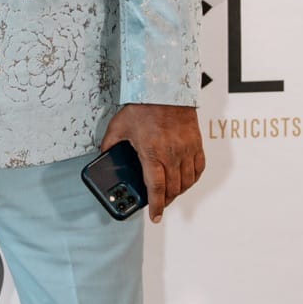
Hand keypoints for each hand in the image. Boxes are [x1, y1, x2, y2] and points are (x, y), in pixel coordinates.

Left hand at [101, 104, 204, 223]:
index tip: (155, 216)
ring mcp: (186, 149)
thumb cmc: (143, 105)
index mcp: (152, 152)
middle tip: (159, 204)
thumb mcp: (119, 125)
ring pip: (187, 181)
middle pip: (173, 188)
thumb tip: (103, 154)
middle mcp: (172, 154)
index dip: (156, 206)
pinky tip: (186, 180)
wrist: (165, 87)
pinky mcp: (196, 143)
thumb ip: (110, 143)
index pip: (156, 188)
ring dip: (179, 191)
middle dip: (166, 201)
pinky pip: (199, 168)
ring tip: (170, 193)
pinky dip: (193, 178)